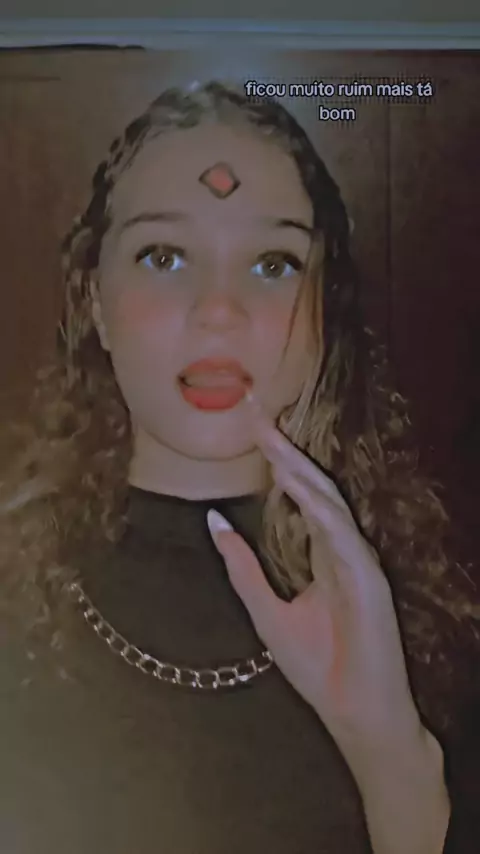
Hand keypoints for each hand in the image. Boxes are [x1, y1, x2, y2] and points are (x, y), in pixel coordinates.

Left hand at [207, 394, 423, 759]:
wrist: (352, 713)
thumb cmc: (318, 667)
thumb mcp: (265, 611)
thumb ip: (242, 567)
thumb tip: (213, 520)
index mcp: (323, 556)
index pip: (301, 497)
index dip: (279, 463)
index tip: (254, 430)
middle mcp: (342, 551)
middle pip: (314, 490)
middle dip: (287, 453)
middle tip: (260, 415)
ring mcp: (358, 563)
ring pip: (329, 504)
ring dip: (302, 471)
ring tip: (274, 440)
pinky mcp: (370, 581)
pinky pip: (342, 536)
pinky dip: (321, 509)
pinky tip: (299, 486)